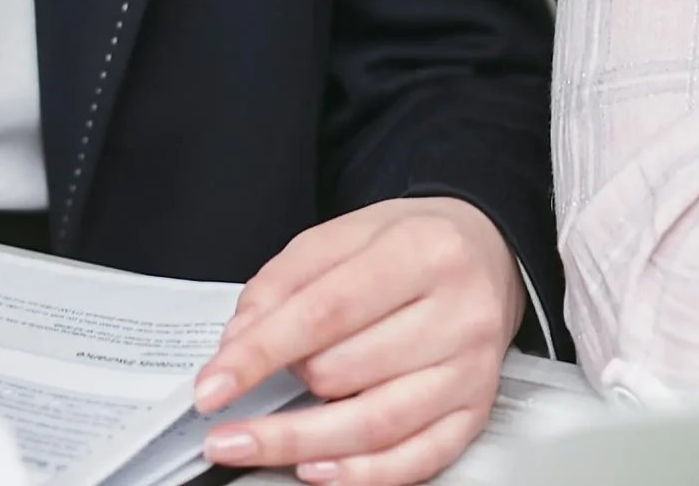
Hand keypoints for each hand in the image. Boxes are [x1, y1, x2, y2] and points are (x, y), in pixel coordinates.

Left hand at [193, 197, 522, 484]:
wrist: (486, 254)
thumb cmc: (408, 245)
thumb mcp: (340, 236)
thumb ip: (282, 283)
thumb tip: (238, 343)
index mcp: (420, 253)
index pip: (324, 313)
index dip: (259, 354)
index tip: (213, 385)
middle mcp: (457, 314)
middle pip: (348, 372)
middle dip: (283, 389)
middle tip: (237, 397)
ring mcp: (471, 371)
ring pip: (377, 425)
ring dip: (302, 442)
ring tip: (250, 443)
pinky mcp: (476, 413)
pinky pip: (417, 459)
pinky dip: (360, 473)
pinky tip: (314, 468)